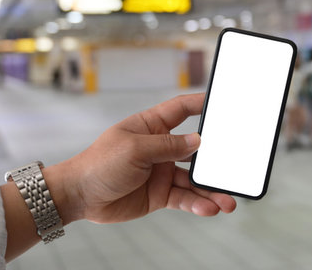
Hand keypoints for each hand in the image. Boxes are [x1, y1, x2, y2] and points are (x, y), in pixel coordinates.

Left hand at [50, 93, 235, 223]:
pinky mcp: (161, 194)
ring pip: (194, 180)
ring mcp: (162, 171)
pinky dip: (198, 204)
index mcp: (152, 126)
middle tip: (234, 166)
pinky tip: (209, 208)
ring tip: (227, 201)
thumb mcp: (135, 149)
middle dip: (216, 160)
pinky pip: (185, 198)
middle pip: (197, 150)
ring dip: (211, 190)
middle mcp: (161, 148)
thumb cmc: (97, 164)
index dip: (202, 104)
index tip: (223, 103)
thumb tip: (198, 141)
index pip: (182, 109)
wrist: (78, 197)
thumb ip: (168, 145)